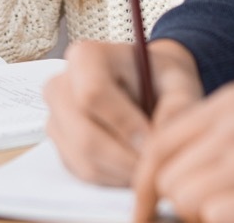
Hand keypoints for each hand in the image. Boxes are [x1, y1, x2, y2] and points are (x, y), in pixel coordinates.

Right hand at [44, 39, 202, 185]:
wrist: (146, 85)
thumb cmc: (160, 80)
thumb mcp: (178, 82)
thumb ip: (177, 105)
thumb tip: (161, 135)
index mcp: (85, 56)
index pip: (92, 94)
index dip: (125, 124)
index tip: (154, 141)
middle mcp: (60, 85)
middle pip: (84, 135)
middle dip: (126, 159)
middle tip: (157, 165)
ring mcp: (55, 116)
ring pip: (83, 159)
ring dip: (121, 172)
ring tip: (150, 164)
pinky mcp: (59, 143)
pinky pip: (83, 171)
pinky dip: (112, 177)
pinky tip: (134, 164)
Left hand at [133, 84, 233, 222]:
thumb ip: (228, 141)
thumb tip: (177, 185)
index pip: (159, 144)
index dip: (144, 187)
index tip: (145, 214)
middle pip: (167, 178)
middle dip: (182, 211)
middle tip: (222, 218)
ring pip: (187, 200)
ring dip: (208, 220)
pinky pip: (217, 216)